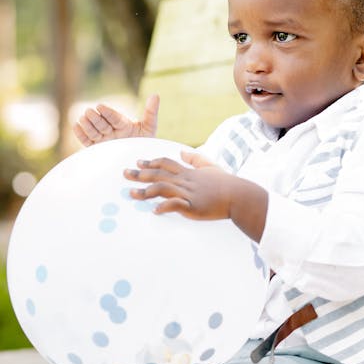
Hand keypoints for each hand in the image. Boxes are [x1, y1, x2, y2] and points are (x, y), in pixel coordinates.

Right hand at [73, 94, 159, 146]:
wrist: (138, 159)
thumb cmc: (145, 142)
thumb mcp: (149, 127)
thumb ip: (151, 112)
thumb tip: (155, 95)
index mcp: (123, 124)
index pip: (114, 117)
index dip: (107, 112)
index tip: (100, 106)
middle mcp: (111, 130)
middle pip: (102, 123)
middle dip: (95, 118)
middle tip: (89, 112)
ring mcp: (103, 139)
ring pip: (93, 131)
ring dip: (87, 124)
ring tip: (83, 118)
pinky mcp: (97, 148)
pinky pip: (87, 140)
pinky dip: (81, 134)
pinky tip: (76, 126)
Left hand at [124, 151, 267, 240]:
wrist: (239, 195)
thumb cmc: (226, 183)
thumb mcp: (210, 166)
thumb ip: (195, 159)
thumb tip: (183, 152)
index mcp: (189, 172)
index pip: (166, 164)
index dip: (151, 163)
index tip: (138, 162)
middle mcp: (185, 180)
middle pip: (159, 174)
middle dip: (140, 174)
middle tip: (124, 174)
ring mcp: (189, 193)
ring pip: (162, 188)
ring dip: (145, 192)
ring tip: (132, 195)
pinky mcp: (193, 206)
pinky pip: (176, 205)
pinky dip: (164, 207)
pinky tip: (155, 211)